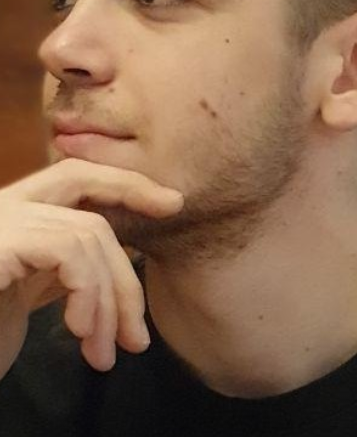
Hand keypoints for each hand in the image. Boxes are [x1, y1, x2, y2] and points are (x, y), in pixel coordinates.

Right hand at [0, 158, 183, 376]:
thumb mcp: (34, 294)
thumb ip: (68, 268)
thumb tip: (123, 258)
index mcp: (16, 215)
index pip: (76, 175)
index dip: (125, 181)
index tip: (169, 202)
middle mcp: (4, 207)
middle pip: (85, 189)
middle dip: (131, 221)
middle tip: (157, 269)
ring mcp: (0, 222)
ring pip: (87, 233)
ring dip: (110, 300)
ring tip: (107, 352)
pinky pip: (67, 250)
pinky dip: (88, 293)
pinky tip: (81, 332)